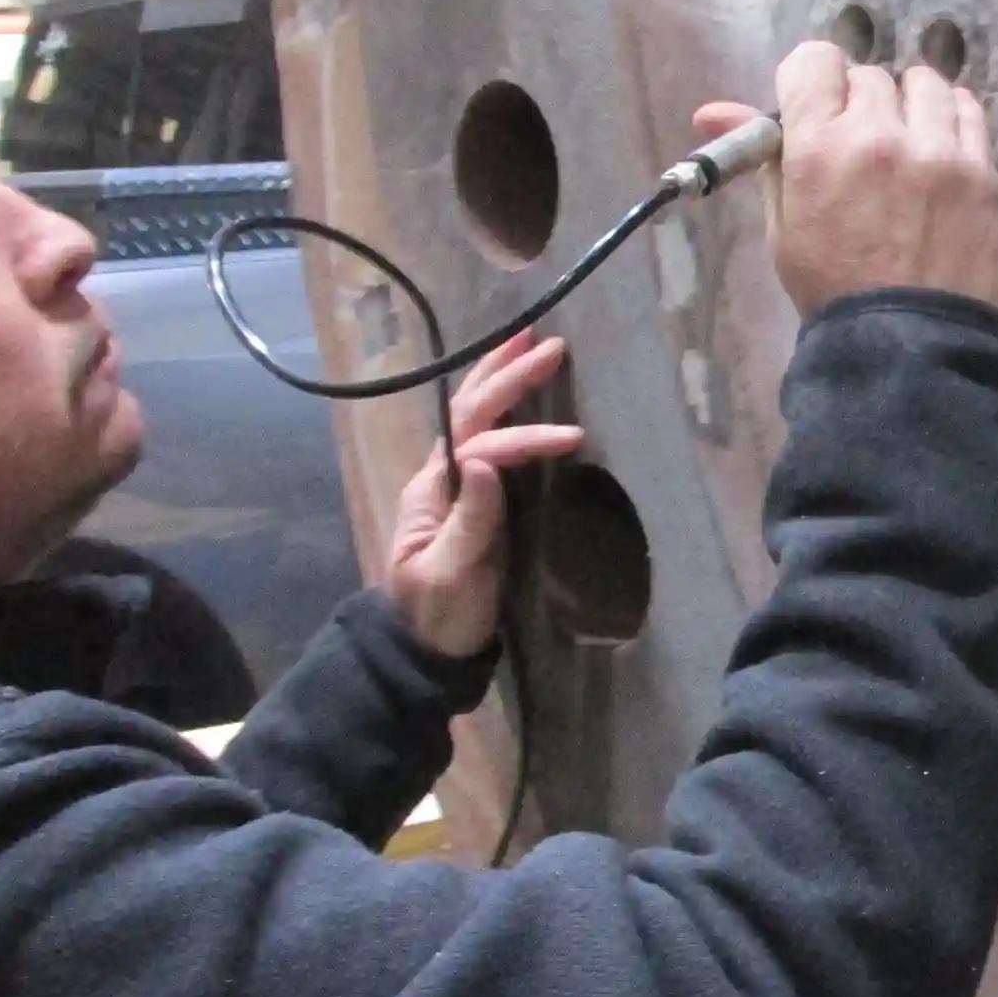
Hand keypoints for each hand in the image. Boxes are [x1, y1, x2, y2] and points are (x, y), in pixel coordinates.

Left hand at [385, 331, 586, 658]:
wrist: (426, 652)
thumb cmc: (437, 617)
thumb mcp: (450, 576)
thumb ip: (469, 522)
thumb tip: (487, 464)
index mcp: (433, 492)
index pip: (481, 447)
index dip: (523, 438)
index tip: (572, 439)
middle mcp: (444, 477)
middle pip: (471, 413)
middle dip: (507, 376)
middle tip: (550, 345)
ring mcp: (460, 487)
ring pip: (477, 418)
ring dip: (502, 378)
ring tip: (531, 344)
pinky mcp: (480, 501)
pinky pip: (492, 439)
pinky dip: (510, 407)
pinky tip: (529, 392)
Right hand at [693, 43, 997, 314]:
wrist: (910, 347)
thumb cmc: (834, 292)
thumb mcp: (782, 227)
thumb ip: (760, 159)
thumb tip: (710, 112)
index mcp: (818, 148)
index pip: (813, 61)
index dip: (812, 81)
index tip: (818, 109)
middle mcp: (879, 135)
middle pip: (868, 76)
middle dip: (859, 104)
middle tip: (861, 148)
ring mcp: (938, 150)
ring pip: (924, 83)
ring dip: (910, 105)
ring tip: (907, 146)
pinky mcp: (983, 169)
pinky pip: (968, 110)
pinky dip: (951, 120)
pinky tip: (942, 151)